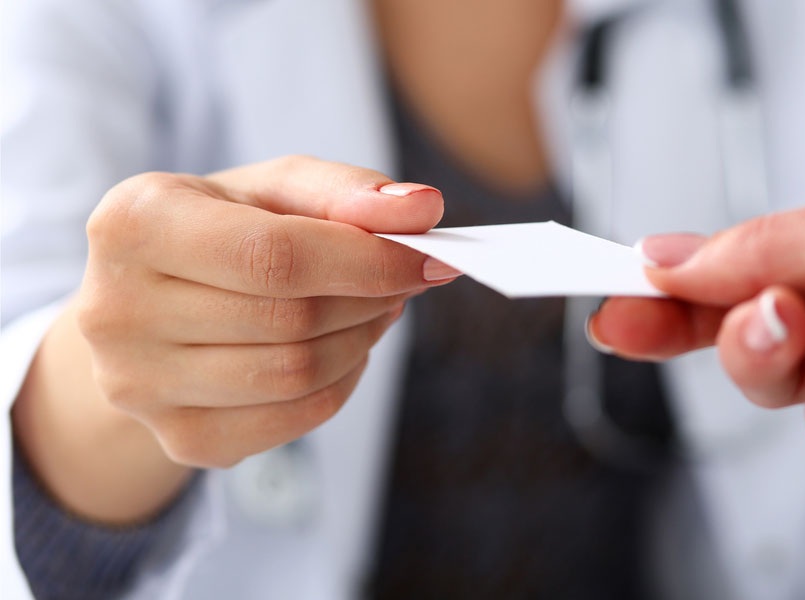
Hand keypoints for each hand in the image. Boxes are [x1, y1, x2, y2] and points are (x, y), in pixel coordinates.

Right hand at [14, 156, 452, 521]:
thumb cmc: (223, 230)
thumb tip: (423, 210)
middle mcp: (116, 310)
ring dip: (362, 339)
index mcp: (134, 224)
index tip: (426, 257)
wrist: (152, 305)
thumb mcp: (271, 189)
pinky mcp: (179, 438)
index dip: (366, 261)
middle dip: (370, 297)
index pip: (275, 256)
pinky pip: (297, 418)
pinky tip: (343, 348)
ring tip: (374, 307)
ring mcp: (140, 386)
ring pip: (298, 374)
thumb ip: (345, 190)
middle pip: (292, 319)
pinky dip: (342, 382)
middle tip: (403, 278)